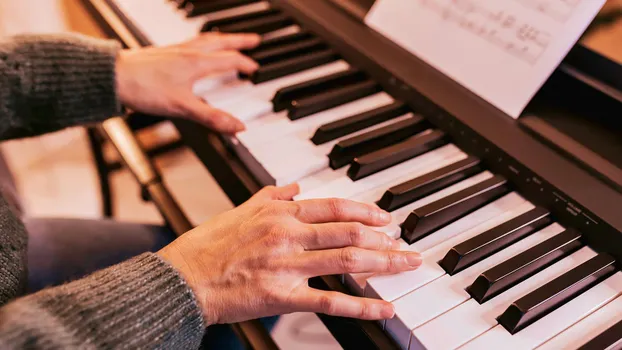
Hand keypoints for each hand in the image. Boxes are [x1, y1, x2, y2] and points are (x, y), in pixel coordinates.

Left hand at [115, 33, 260, 133]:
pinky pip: (189, 43)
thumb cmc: (142, 88)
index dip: (245, 64)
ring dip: (221, 39)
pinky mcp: (162, 53)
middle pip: (220, 42)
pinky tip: (194, 50)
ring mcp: (174, 51)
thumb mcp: (182, 108)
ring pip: (205, 40)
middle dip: (239, 41)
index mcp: (196, 63)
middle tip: (254, 39)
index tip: (255, 69)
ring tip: (228, 40)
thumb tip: (237, 128)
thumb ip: (212, 118)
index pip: (229, 60)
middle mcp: (187, 52)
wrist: (112, 77)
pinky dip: (201, 43)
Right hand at [158, 184, 422, 324]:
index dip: (364, 212)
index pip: (333, 207)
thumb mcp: (239, 210)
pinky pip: (330, 301)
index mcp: (278, 213)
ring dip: (383, 262)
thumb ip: (269, 196)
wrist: (182, 278)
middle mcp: (287, 235)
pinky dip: (362, 305)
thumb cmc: (206, 246)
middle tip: (403, 243)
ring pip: (346, 261)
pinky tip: (384, 308)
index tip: (384, 218)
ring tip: (406, 264)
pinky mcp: (282, 296)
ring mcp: (287, 266)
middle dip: (383, 237)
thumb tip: (294, 187)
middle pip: (348, 232)